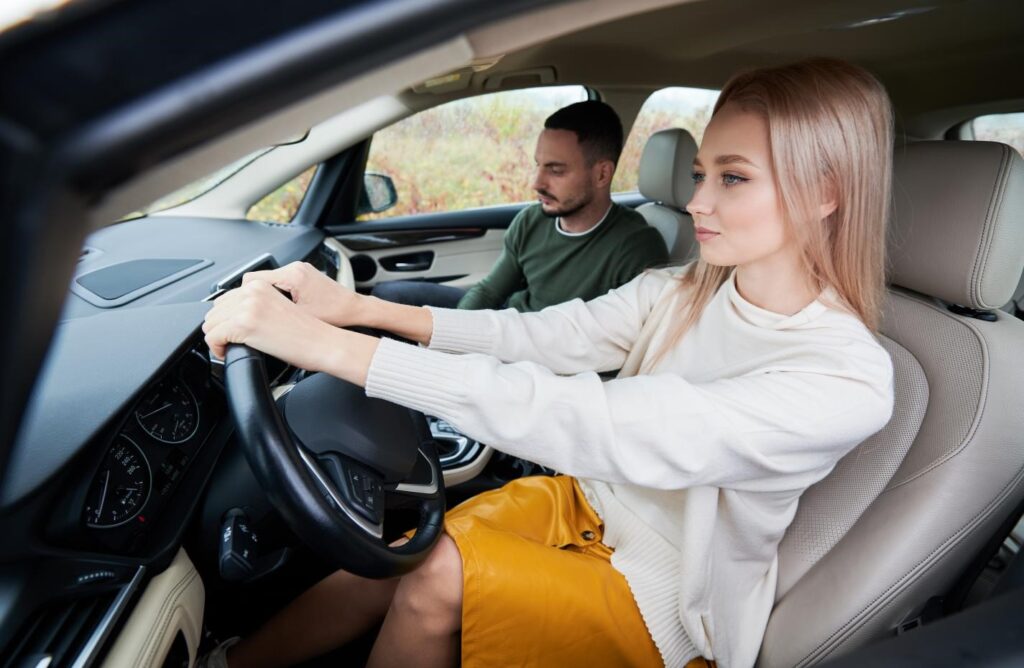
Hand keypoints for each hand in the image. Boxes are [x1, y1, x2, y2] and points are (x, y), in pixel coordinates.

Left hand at [203, 279, 342, 372]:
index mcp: (261, 285)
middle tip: (229, 341)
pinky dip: (216, 348)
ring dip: (216, 337)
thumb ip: (259, 304)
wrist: (324, 342)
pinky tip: (227, 352)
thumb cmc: (310, 331)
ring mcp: (247, 307)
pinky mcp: (244, 325)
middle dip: (219, 327)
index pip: (225, 298)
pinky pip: (212, 337)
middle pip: (215, 310)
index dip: (225, 317)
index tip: (229, 329)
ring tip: (228, 347)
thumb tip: (239, 315)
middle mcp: (252, 292)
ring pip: (210, 323)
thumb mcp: (281, 307)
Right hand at [242, 261, 360, 326]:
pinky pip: (281, 281)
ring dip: (266, 296)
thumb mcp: (299, 318)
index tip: (242, 311)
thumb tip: (252, 320)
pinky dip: (278, 293)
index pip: (252, 279)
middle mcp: (295, 267)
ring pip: (269, 280)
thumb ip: (274, 314)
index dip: (243, 297)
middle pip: (259, 279)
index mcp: (292, 275)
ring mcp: (299, 269)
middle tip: (254, 314)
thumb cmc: (334, 314)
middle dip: (253, 297)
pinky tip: (284, 307)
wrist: (354, 309)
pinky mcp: (303, 274)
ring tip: (271, 312)